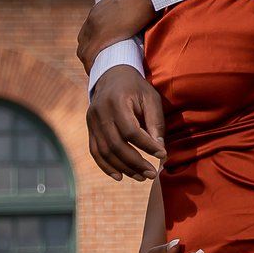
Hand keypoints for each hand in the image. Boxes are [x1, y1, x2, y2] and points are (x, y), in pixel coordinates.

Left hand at [76, 0, 155, 68]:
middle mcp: (93, 19)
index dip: (92, 45)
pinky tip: (100, 74)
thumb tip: (137, 19)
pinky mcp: (101, 36)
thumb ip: (126, 12)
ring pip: (83, 52)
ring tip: (101, 73)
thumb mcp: (130, 3)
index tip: (101, 55)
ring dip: (90, 63)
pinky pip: (90, 57)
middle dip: (89, 56)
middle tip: (101, 66)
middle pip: (83, 43)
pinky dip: (92, 67)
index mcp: (98, 11)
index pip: (88, 32)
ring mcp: (95, 28)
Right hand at [87, 65, 167, 180]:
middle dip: (135, 163)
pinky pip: (95, 152)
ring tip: (141, 177)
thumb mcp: (150, 98)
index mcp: (117, 101)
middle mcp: (100, 113)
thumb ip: (155, 122)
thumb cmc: (136, 88)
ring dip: (123, 168)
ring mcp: (92, 122)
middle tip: (152, 174)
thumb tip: (160, 149)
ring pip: (105, 152)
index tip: (162, 155)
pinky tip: (120, 176)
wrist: (112, 75)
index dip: (147, 146)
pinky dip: (107, 167)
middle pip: (116, 145)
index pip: (131, 131)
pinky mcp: (90, 129)